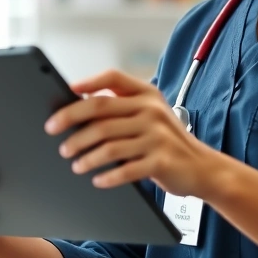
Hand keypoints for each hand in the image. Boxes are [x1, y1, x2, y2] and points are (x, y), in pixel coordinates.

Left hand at [44, 70, 213, 196]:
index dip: (88, 81)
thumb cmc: (166, 140)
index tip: (68, 90)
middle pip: (101, 110)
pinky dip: (107, 176)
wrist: (202, 166)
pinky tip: (96, 179)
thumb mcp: (150, 114)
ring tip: (74, 163)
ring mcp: (157, 136)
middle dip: (72, 122)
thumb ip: (122, 106)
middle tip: (55, 135)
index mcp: (147, 94)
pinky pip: (125, 168)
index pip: (113, 78)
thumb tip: (77, 105)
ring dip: (85, 155)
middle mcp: (152, 111)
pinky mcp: (160, 161)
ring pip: (108, 143)